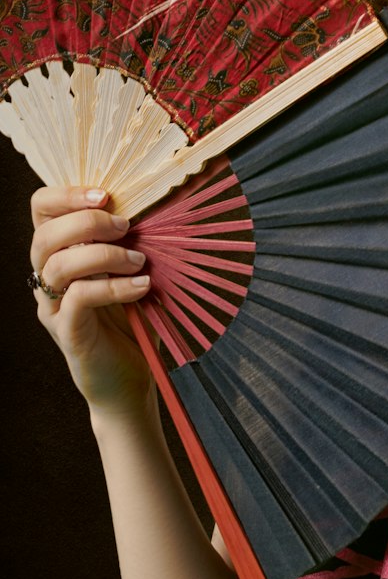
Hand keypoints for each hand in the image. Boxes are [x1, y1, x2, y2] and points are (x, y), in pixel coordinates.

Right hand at [30, 184, 153, 413]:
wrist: (129, 383)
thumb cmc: (132, 325)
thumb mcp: (133, 274)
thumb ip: (131, 243)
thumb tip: (155, 207)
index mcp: (59, 256)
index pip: (41, 211)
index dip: (66, 195)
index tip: (106, 196)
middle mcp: (47, 280)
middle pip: (45, 235)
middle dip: (88, 222)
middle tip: (127, 228)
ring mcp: (54, 308)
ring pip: (58, 265)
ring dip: (104, 255)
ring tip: (139, 261)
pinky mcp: (68, 333)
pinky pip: (79, 298)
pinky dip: (113, 286)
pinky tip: (142, 286)